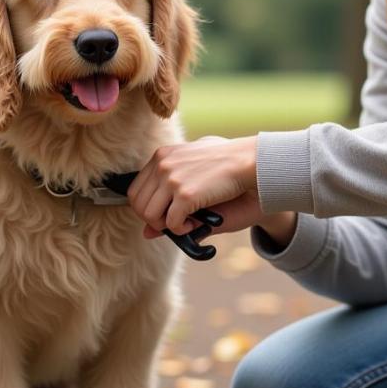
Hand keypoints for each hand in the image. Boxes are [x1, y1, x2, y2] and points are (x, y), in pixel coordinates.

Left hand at [128, 135, 259, 237]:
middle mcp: (162, 165)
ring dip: (167, 226)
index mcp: (162, 155)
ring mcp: (172, 179)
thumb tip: (147, 232)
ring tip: (187, 222)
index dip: (148, 208)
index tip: (165, 213)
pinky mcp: (185, 194)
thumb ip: (169, 194)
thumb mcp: (194, 172)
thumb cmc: (227, 164)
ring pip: (149, 217)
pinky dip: (182, 230)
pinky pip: (171, 224)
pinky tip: (196, 223)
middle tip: (175, 222)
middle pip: (138, 205)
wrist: (250, 161)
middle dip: (155, 220)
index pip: (136, 190)